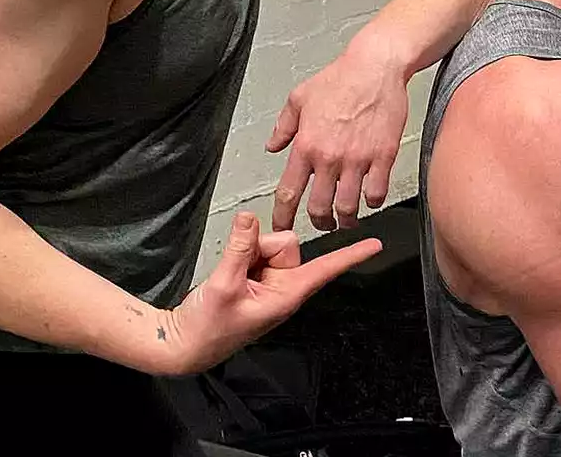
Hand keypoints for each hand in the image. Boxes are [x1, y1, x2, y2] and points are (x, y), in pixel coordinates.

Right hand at [163, 212, 380, 375]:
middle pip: (286, 243)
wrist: (184, 343)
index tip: (377, 245)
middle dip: (259, 249)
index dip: (351, 256)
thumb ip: (239, 248)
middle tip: (238, 274)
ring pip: (268, 243)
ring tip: (231, 279)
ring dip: (247, 254)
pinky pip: (253, 249)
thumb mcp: (224, 285)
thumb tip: (249, 217)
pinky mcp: (255, 275)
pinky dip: (240, 257)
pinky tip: (230, 277)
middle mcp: (284, 286)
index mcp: (287, 294)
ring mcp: (269, 280)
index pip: (326, 269)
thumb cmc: (207, 329)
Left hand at [269, 49, 409, 231]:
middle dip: (319, 223)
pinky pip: (377, 193)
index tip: (282, 227)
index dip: (283, 217)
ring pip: (348, 207)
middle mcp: (329, 157)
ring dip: (346, 219)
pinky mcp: (383, 156)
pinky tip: (370, 199)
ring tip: (347, 219)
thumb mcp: (299, 97)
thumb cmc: (339, 78)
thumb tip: (273, 147)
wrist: (375, 67)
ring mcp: (358, 159)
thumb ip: (283, 126)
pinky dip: (373, 202)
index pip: (288, 192)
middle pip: (319, 208)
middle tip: (323, 224)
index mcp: (306, 145)